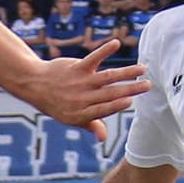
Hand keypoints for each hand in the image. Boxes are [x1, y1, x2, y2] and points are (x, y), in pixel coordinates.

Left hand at [8, 40, 150, 141]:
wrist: (35, 85)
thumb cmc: (57, 104)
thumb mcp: (72, 118)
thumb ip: (91, 125)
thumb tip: (103, 139)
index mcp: (81, 114)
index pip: (103, 110)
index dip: (116, 106)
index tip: (130, 101)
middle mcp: (81, 98)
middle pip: (110, 93)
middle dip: (130, 89)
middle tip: (148, 85)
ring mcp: (79, 82)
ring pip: (107, 77)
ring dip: (126, 72)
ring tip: (142, 68)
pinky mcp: (76, 67)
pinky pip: (93, 58)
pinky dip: (104, 50)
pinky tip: (116, 43)